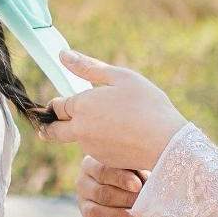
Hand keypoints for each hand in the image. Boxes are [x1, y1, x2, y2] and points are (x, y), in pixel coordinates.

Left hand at [36, 51, 187, 170]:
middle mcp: (80, 130)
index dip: (57, 103)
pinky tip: (121, 134)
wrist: (167, 143)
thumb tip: (63, 55)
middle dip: (50, 126)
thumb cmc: (147, 104)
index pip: (56, 106)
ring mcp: (91, 148)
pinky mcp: (104, 162)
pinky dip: (101, 142)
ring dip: (82, 132)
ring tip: (109, 121)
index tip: (64, 101)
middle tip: (55, 121)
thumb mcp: (120, 77)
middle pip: (53, 131)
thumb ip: (88, 67)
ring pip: (77, 139)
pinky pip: (95, 149)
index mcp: (82, 106)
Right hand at [77, 155, 142, 216]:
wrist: (135, 198)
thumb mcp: (136, 171)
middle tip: (142, 204)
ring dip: (117, 216)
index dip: (120, 179)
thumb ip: (137, 173)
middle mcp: (83, 184)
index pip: (102, 171)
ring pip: (94, 213)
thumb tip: (145, 182)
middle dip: (124, 200)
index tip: (137, 186)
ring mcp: (83, 206)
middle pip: (100, 193)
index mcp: (91, 165)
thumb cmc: (135, 179)